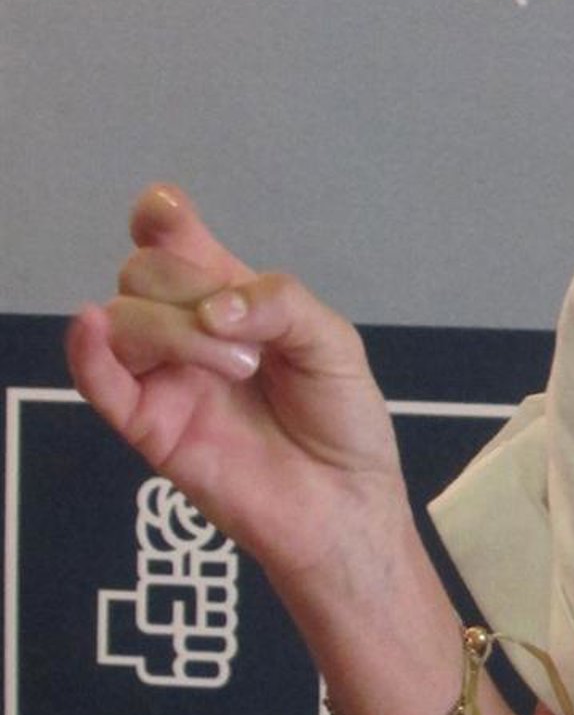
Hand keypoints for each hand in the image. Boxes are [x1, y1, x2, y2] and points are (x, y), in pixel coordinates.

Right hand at [67, 183, 408, 588]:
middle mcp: (187, 329)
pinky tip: (90, 329)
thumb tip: (214, 308)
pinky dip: (87, 353)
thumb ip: (282, 303)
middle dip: (191, 291)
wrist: (345, 501)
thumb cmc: (342, 420)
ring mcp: (164, 378)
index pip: (174, 243)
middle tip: (251, 346)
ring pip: (124, 319)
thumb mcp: (333, 343)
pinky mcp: (150, 426)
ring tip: (239, 371)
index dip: (161, 219)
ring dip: (177, 332)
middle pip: (144, 273)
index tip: (166, 213)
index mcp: (230, 298)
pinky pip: (98, 383)